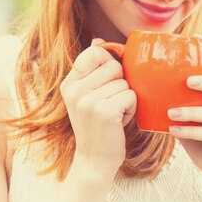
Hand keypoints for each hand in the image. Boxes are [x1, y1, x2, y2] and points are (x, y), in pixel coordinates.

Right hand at [60, 38, 135, 178]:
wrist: (95, 160)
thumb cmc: (98, 125)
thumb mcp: (88, 95)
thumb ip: (92, 69)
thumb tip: (99, 40)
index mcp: (69, 83)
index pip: (95, 52)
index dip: (110, 61)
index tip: (111, 78)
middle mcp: (74, 90)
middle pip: (114, 65)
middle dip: (121, 83)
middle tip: (111, 102)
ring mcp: (87, 101)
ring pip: (125, 82)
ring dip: (126, 98)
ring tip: (115, 114)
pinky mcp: (104, 111)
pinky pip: (131, 95)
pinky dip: (131, 108)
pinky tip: (120, 120)